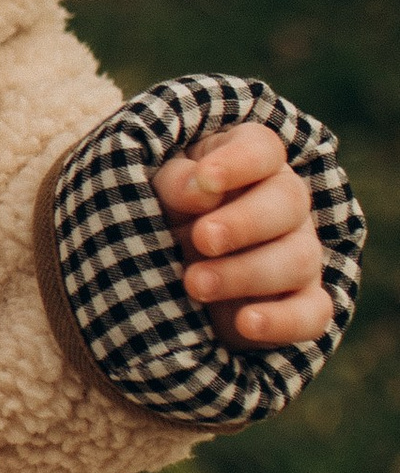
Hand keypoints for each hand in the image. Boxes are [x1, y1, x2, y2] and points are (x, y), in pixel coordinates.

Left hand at [151, 123, 330, 349]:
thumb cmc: (163, 216)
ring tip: (195, 285)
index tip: (206, 177)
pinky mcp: (302, 304)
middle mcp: (285, 203)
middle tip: (202, 238)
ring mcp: (299, 253)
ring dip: (246, 273)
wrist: (165, 279)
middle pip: (288, 201)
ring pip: (299, 258)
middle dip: (244, 223)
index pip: (263, 149)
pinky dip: (283, 321)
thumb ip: (177, 184)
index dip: (240, 161)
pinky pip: (312, 313)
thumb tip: (199, 188)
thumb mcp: (159, 191)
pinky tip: (246, 323)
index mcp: (251, 162)